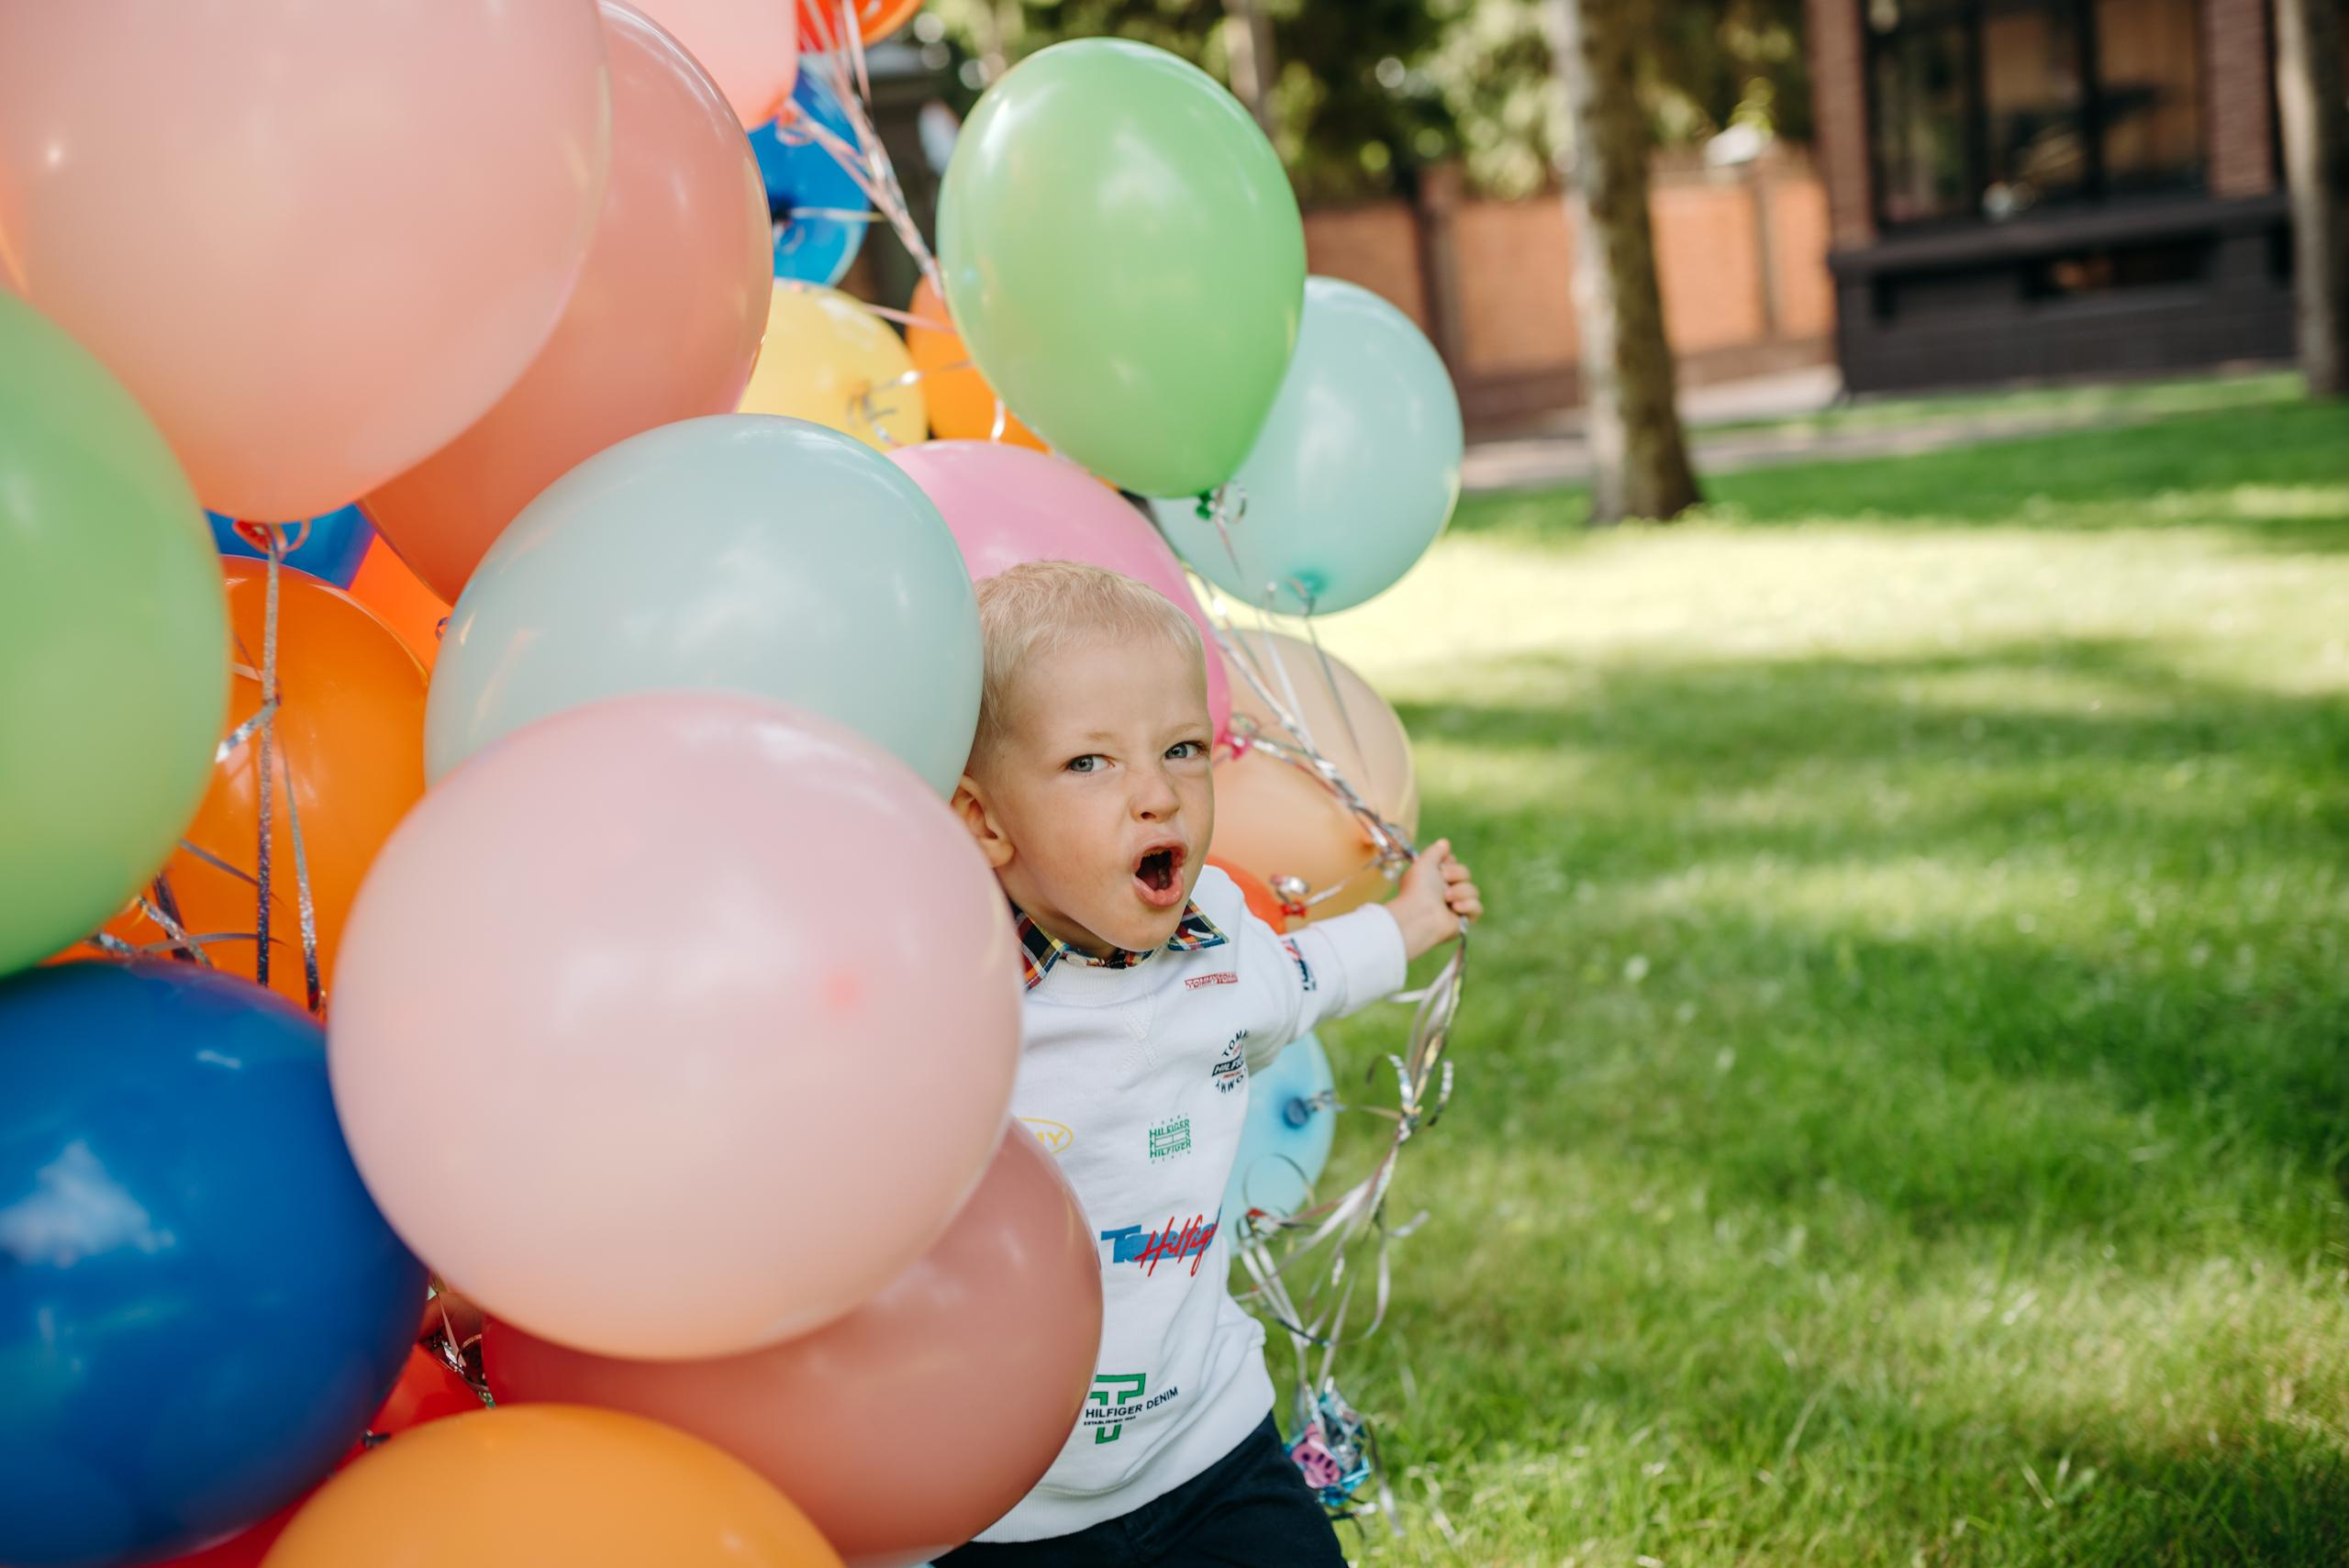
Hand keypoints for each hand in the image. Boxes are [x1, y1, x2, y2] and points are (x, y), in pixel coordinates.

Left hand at [1391, 838, 1480, 960]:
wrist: (1419, 915)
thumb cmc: (1418, 889)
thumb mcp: (1424, 863)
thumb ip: (1436, 851)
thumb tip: (1445, 842)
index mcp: (1434, 879)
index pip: (1454, 864)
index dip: (1450, 864)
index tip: (1441, 866)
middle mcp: (1445, 892)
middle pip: (1466, 874)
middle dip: (1457, 874)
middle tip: (1444, 881)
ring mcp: (1455, 907)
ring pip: (1473, 890)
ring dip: (1460, 892)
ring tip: (1446, 899)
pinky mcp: (1464, 921)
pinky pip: (1478, 908)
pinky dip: (1468, 906)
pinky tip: (1455, 909)